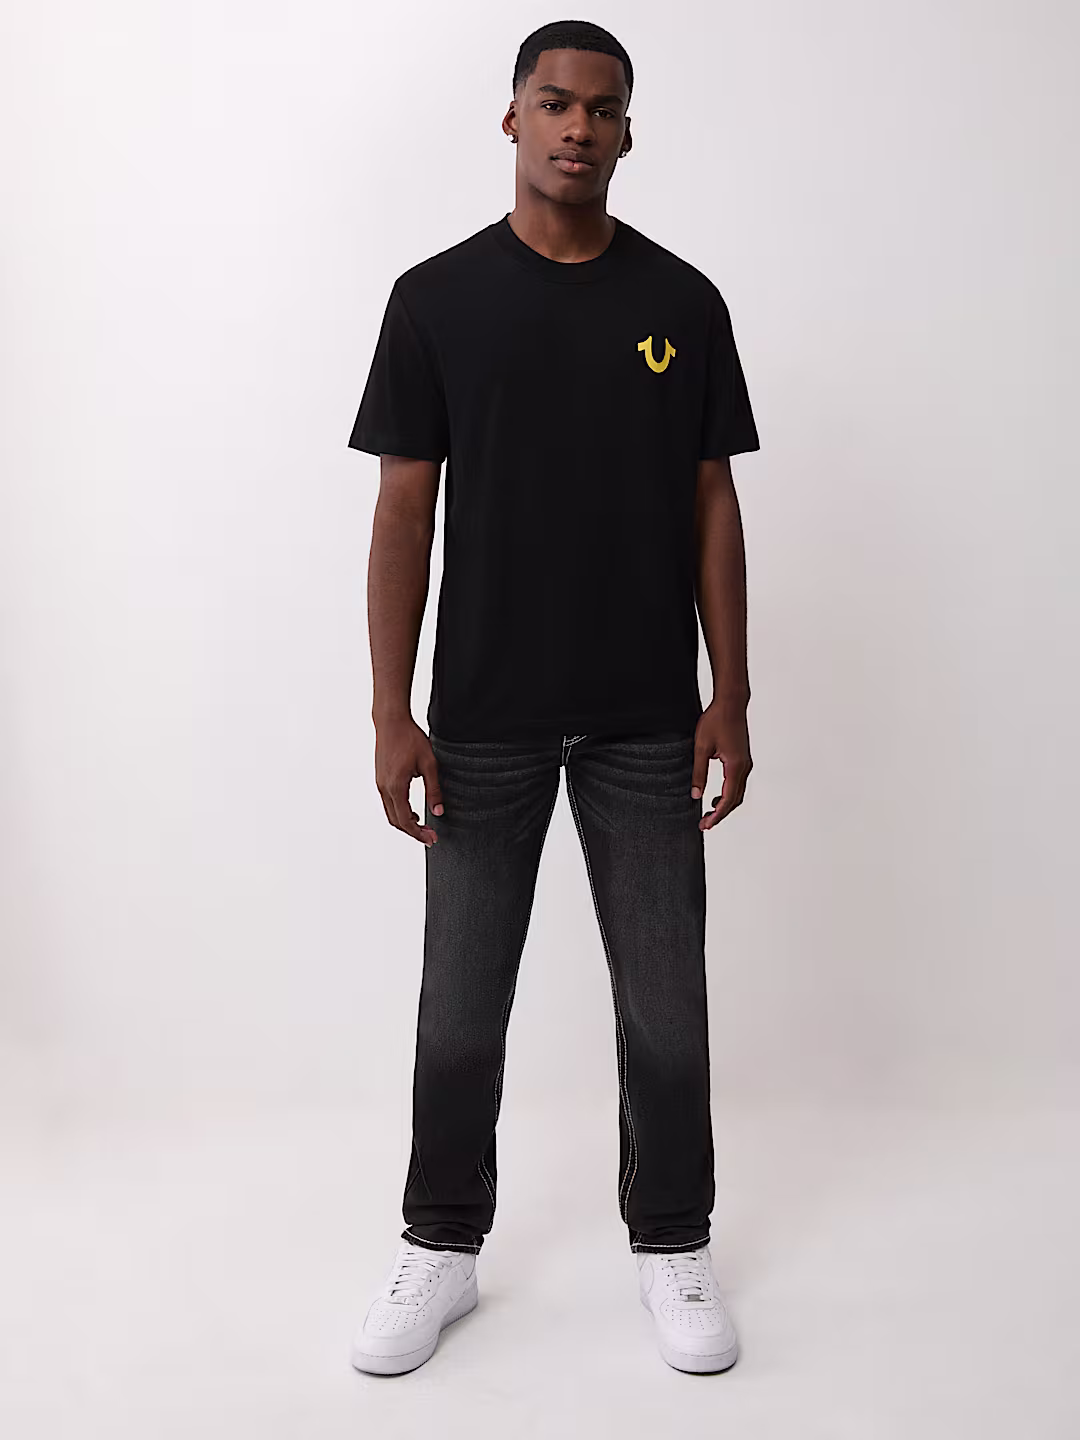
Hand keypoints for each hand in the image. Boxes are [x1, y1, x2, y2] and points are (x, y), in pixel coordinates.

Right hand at [374, 715, 444, 845]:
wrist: (391, 722)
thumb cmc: (410, 739)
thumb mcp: (429, 764)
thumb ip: (434, 790)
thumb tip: (438, 812)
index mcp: (396, 787)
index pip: (406, 820)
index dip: (419, 833)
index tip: (432, 839)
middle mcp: (384, 788)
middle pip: (396, 821)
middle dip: (413, 832)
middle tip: (430, 836)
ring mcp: (380, 784)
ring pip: (391, 813)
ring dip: (406, 823)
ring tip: (423, 827)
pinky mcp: (381, 779)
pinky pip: (388, 803)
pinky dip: (400, 812)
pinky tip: (413, 811)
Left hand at [691, 699, 752, 831]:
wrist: (731, 703)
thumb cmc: (716, 721)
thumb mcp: (701, 747)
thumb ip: (698, 772)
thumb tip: (695, 795)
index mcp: (735, 766)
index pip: (727, 800)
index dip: (716, 815)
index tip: (705, 825)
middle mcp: (744, 767)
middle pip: (735, 800)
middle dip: (720, 814)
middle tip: (705, 824)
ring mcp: (746, 763)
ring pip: (738, 793)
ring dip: (725, 805)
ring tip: (709, 814)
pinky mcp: (743, 759)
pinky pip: (738, 783)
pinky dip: (728, 794)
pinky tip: (716, 796)